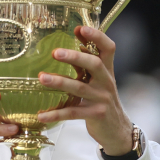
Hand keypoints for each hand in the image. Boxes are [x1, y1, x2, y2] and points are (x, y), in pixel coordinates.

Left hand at [37, 26, 133, 155]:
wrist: (117, 130)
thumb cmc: (102, 100)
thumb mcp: (98, 81)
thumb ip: (85, 65)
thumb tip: (66, 46)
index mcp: (107, 70)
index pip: (108, 48)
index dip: (97, 36)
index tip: (80, 28)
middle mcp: (106, 82)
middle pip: (94, 64)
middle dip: (75, 57)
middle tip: (55, 52)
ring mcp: (102, 99)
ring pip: (80, 88)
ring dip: (60, 82)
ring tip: (41, 78)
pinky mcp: (95, 115)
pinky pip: (73, 113)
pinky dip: (57, 114)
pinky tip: (42, 116)